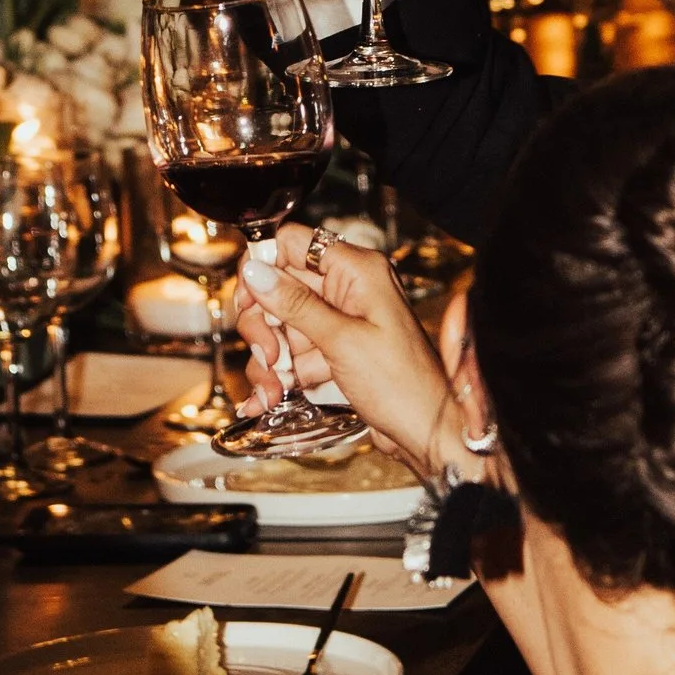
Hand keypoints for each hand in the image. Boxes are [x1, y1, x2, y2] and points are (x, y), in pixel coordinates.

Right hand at [238, 226, 465, 468]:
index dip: (263, 267)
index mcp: (357, 270)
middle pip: (279, 287)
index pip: (292, 243)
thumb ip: (295, 304)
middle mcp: (348, 288)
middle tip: (268, 357)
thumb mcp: (343, 340)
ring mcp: (341, 320)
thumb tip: (255, 270)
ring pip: (281, 325)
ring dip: (268, 359)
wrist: (426, 431)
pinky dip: (280, 375)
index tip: (248, 303)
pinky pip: (294, 352)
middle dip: (263, 325)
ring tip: (273, 391)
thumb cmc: (402, 383)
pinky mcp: (335, 350)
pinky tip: (267, 400)